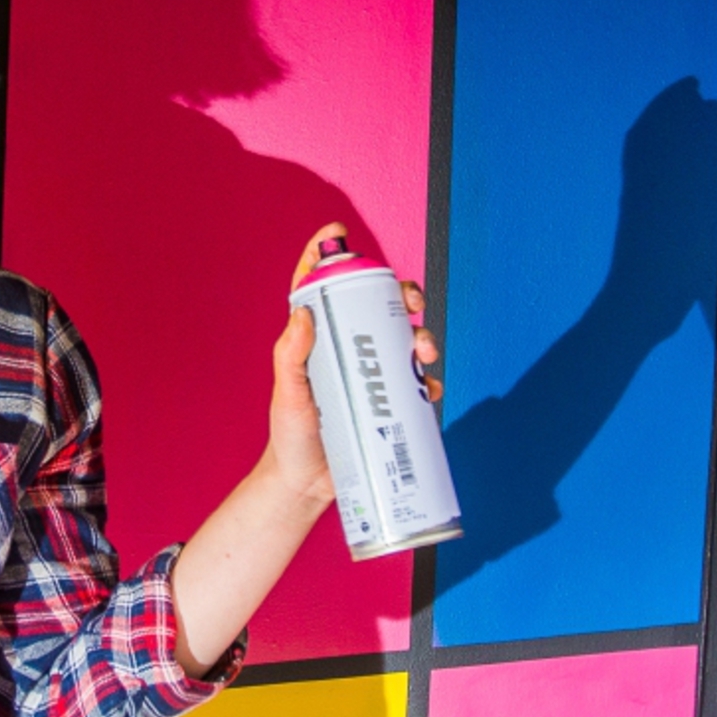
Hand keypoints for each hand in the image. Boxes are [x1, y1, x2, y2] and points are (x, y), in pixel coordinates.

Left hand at [172, 228, 443, 677]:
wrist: (307, 486)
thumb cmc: (290, 436)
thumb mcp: (287, 393)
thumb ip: (291, 355)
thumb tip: (303, 313)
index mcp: (317, 341)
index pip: (319, 288)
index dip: (327, 255)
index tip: (337, 231)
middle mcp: (347, 350)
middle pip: (378, 305)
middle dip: (400, 293)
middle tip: (410, 302)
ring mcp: (371, 374)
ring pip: (404, 339)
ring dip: (421, 335)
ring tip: (423, 351)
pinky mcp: (390, 402)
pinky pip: (417, 383)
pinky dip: (428, 380)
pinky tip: (427, 386)